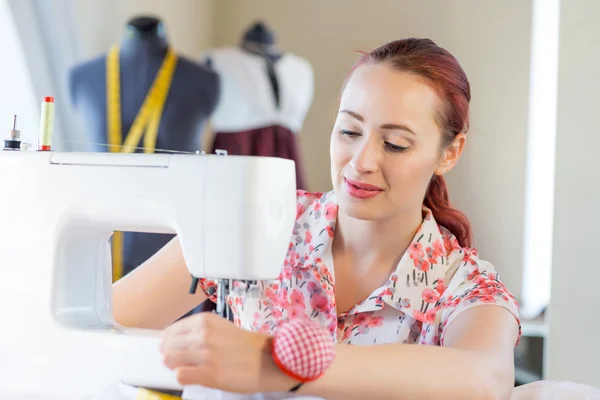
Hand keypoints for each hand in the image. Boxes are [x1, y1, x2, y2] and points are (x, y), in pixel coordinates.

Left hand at [160, 312, 298, 393]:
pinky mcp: (209, 373)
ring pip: (169, 360)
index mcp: (205, 321)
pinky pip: (180, 375)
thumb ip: (199, 331)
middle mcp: (203, 334)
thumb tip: (175, 341)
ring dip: (176, 366)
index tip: (173, 348)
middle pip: (167, 346)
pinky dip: (184, 377)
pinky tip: (194, 376)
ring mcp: (205, 354)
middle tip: (181, 361)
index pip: (171, 331)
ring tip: (189, 369)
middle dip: (171, 354)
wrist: (269, 360)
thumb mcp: (221, 328)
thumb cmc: (247, 346)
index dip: (170, 342)